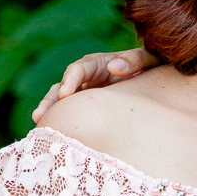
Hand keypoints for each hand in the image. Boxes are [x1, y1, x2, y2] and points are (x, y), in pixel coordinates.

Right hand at [32, 46, 158, 121]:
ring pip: (62, 102)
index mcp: (99, 63)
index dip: (70, 80)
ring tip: (39, 124)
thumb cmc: (152, 66)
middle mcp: (87, 77)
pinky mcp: (88, 108)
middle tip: (41, 114)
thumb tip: (114, 67)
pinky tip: (53, 136)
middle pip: (64, 86)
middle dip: (51, 99)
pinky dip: (62, 122)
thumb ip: (134, 60)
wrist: (157, 83)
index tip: (65, 93)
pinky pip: (72, 114)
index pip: (79, 69)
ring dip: (50, 112)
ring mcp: (85, 93)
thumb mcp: (148, 58)